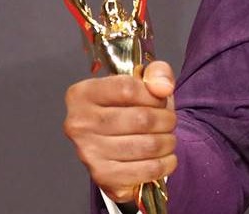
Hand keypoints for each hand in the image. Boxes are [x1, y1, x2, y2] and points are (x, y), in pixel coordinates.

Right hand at [63, 61, 178, 202]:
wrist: (118, 145)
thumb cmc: (130, 109)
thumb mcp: (143, 82)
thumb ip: (157, 73)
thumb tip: (163, 87)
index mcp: (82, 94)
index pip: (127, 88)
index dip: (153, 94)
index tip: (160, 98)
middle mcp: (79, 123)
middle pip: (142, 119)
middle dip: (167, 120)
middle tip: (169, 121)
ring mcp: (89, 152)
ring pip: (148, 145)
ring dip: (168, 142)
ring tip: (167, 138)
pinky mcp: (103, 176)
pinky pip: (148, 169)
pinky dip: (166, 163)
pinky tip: (165, 157)